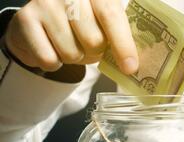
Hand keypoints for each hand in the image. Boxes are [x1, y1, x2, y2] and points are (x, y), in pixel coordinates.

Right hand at [4, 0, 137, 73]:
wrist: (38, 23)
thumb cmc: (80, 25)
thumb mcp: (103, 22)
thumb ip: (119, 35)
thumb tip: (133, 65)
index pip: (111, 16)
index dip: (123, 45)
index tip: (130, 68)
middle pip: (94, 40)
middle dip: (95, 53)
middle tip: (90, 47)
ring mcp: (44, 2)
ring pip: (72, 52)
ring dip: (74, 58)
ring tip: (69, 44)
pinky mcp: (26, 19)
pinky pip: (50, 59)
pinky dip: (54, 63)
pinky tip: (51, 48)